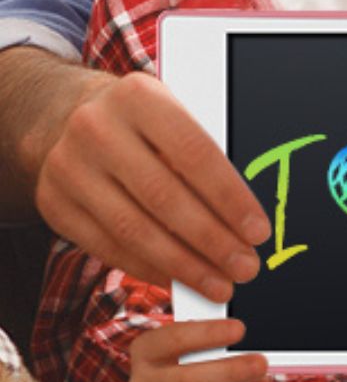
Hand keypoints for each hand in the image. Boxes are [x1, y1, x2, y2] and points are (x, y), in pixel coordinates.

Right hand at [33, 70, 270, 301]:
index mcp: (139, 97)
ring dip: (183, 265)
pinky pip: (106, 246)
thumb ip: (205, 156)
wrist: (73, 116)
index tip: (258, 232)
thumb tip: (245, 217)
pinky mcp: (53, 203)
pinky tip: (178, 279)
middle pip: (164, 197)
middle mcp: (98, 129)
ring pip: (133, 229)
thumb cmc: (145, 121)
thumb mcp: (175, 115)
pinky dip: (147, 268)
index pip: (195, 155)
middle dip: (211, 240)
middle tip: (246, 267)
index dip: (230, 199)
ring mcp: (68, 167)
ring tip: (219, 284)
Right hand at [129, 318, 270, 381]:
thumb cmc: (176, 355)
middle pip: (187, 381)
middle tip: (260, 363)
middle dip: (228, 372)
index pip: (176, 339)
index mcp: (148, 351)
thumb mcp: (179, 340)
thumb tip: (239, 332)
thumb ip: (204, 335)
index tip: (239, 329)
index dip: (209, 333)